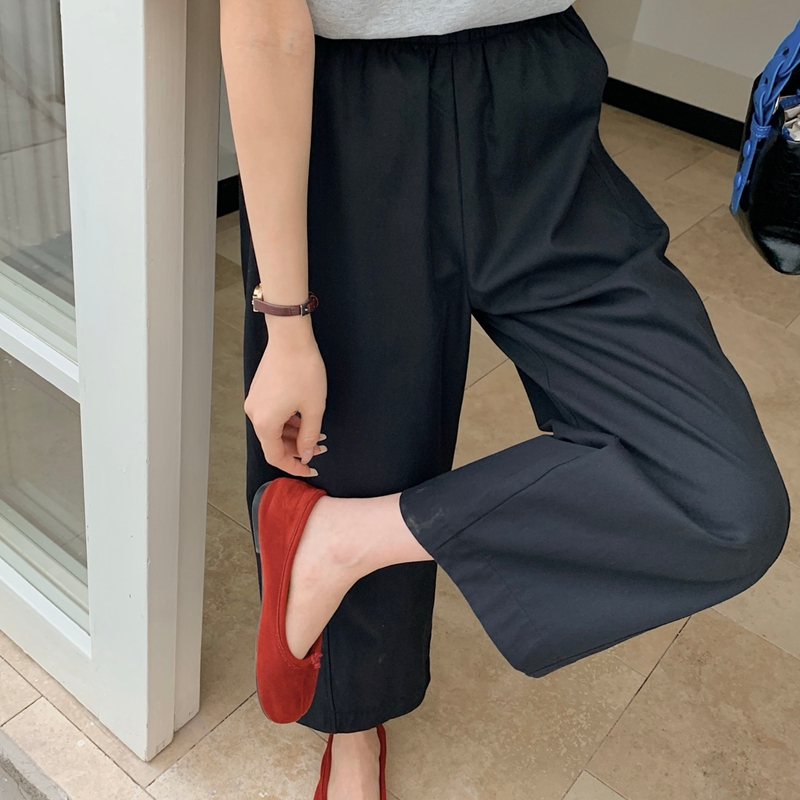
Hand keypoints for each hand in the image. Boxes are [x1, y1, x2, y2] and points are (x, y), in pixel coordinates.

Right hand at [244, 322, 326, 477]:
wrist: (290, 338)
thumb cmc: (303, 371)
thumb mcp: (313, 408)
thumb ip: (309, 436)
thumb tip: (307, 454)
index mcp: (265, 423)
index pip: (275, 456)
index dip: (294, 467)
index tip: (310, 469)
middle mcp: (254, 414)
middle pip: (274, 443)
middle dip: (298, 449)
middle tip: (320, 448)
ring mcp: (255, 402)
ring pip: (273, 429)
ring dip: (294, 434)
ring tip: (317, 433)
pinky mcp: (259, 391)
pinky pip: (271, 415)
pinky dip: (287, 421)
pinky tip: (304, 418)